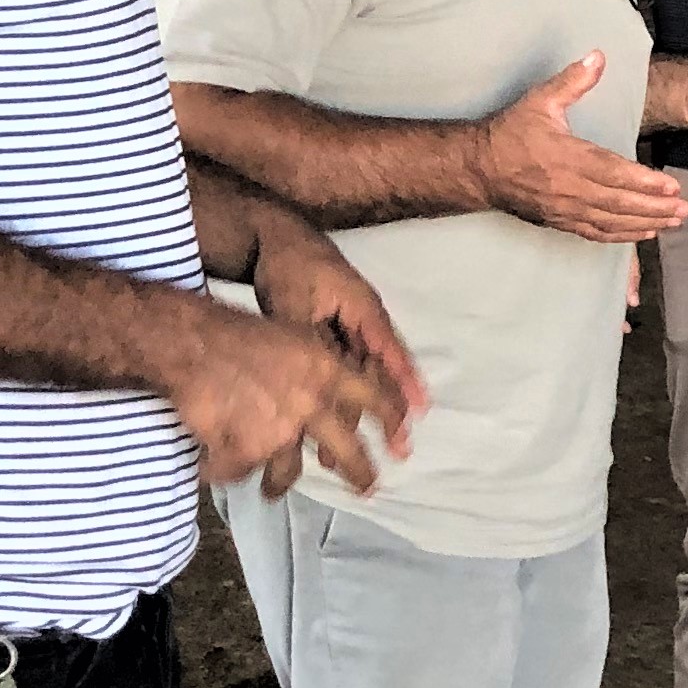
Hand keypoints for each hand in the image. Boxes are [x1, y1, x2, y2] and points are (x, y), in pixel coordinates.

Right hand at [169, 308, 409, 499]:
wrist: (194, 342)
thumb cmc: (237, 333)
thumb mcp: (292, 338)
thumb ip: (316, 372)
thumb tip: (328, 401)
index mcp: (328, 369)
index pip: (376, 398)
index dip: (392, 423)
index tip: (403, 444)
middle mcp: (312, 403)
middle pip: (347, 452)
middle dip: (359, 474)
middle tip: (367, 489)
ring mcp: (281, 431)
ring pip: (288, 472)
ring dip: (278, 484)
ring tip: (272, 492)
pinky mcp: (248, 451)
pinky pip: (240, 471)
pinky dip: (225, 469)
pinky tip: (214, 465)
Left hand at [245, 208, 426, 446]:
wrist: (268, 238)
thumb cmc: (289, 264)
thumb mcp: (294, 303)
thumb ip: (306, 342)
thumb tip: (312, 382)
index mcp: (363, 309)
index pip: (390, 352)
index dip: (405, 383)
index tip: (420, 413)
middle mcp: (362, 321)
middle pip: (379, 371)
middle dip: (389, 411)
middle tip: (399, 447)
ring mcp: (346, 328)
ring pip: (358, 376)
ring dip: (356, 411)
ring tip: (346, 449)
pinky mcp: (327, 334)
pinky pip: (340, 370)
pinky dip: (337, 396)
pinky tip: (330, 422)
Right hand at [476, 55, 687, 241]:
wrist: (479, 168)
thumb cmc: (510, 132)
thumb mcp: (540, 100)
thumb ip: (573, 81)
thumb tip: (598, 57)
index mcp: (567, 157)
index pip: (613, 173)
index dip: (645, 182)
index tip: (672, 186)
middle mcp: (568, 188)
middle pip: (619, 203)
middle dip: (655, 208)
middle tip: (684, 209)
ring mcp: (563, 209)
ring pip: (611, 222)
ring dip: (645, 224)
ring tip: (674, 222)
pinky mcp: (558, 222)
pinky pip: (595, 233)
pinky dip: (622, 237)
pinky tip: (644, 233)